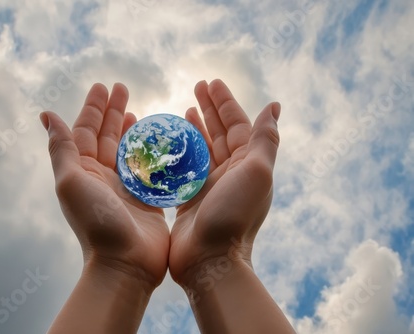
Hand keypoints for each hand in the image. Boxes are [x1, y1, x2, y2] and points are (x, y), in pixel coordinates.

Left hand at [41, 83, 168, 288]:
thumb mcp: (71, 182)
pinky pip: (148, 167)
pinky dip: (152, 152)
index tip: (103, 87)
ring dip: (131, 129)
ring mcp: (124, 187)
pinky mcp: (146, 197)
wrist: (125, 263)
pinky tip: (158, 140)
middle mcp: (101, 176)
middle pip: (107, 136)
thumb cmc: (95, 223)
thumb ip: (61, 148)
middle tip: (122, 88)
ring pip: (128, 150)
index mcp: (82, 170)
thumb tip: (46, 115)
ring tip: (137, 111)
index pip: (86, 131)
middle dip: (113, 112)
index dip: (94, 108)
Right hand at [169, 79, 280, 288]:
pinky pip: (185, 168)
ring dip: (195, 127)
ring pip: (202, 148)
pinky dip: (179, 152)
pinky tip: (170, 142)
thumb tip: (274, 106)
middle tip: (196, 86)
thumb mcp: (257, 173)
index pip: (237, 125)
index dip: (225, 102)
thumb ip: (265, 139)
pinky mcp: (190, 198)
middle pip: (219, 132)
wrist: (210, 260)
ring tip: (185, 109)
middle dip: (210, 108)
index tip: (211, 83)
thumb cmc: (235, 215)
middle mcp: (230, 172)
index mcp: (247, 164)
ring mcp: (210, 185)